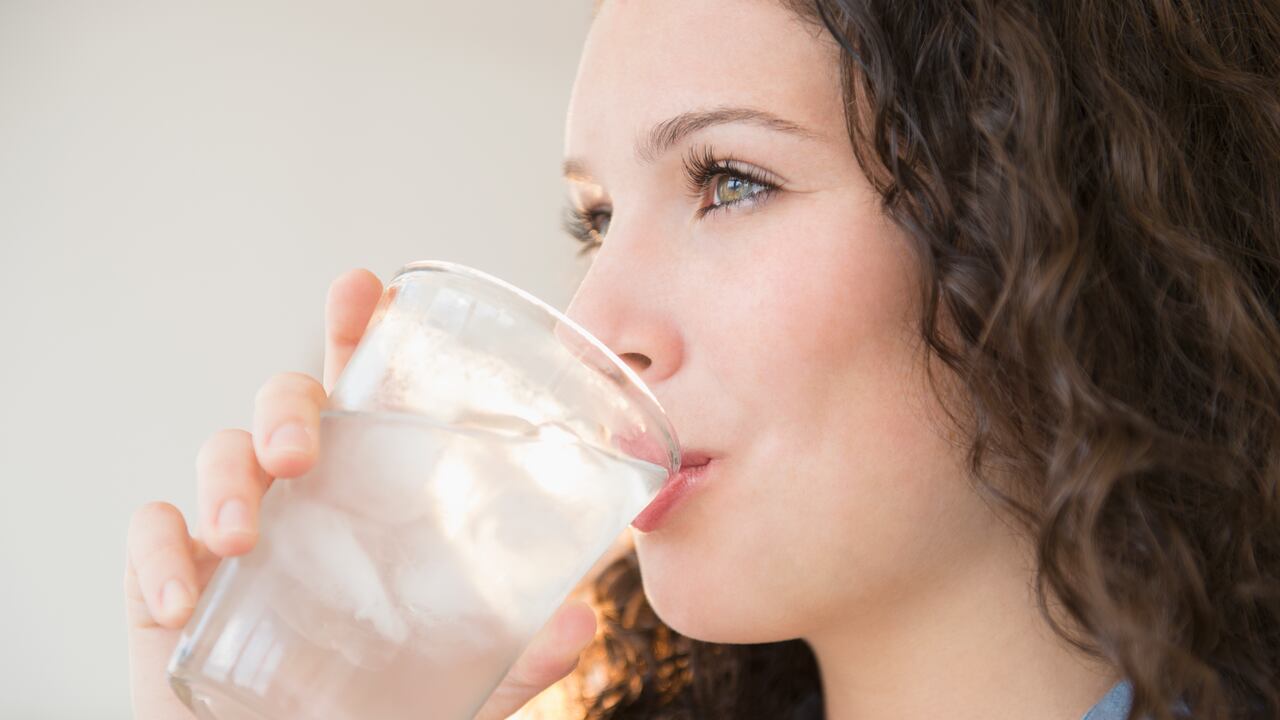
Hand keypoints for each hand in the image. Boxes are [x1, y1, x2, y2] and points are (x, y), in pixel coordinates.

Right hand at [124, 268, 597, 718]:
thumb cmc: (374, 702)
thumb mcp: (460, 679)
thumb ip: (519, 654)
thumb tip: (586, 622)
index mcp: (371, 495)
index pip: (365, 393)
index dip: (358, 332)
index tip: (365, 288)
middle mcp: (304, 497)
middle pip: (289, 401)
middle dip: (290, 402)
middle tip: (304, 448)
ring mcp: (235, 532)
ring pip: (221, 451)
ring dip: (227, 478)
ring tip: (242, 535)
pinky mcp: (174, 578)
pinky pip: (150, 534)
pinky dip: (156, 557)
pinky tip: (180, 602)